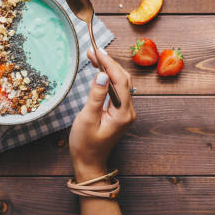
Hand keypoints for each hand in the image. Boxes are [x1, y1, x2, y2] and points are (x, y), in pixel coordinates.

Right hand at [68, 48, 135, 181]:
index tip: (98, 51)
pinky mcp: (119, 112)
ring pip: (120, 83)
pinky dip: (108, 78)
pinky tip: (99, 71)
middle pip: (122, 79)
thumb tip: (102, 75)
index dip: (109, 64)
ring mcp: (125, 111)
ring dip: (108, 69)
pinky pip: (116, 90)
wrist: (88, 163)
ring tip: (94, 57)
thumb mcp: (87, 119)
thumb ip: (96, 96)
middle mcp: (128, 111)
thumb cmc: (85, 144)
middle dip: (109, 63)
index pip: (120, 81)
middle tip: (92, 51)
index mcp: (123, 113)